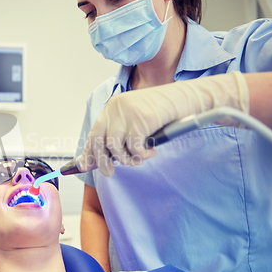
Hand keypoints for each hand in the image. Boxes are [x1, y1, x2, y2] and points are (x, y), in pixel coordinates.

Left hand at [80, 71, 249, 175]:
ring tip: (139, 159)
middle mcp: (115, 108)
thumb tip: (104, 158)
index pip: (93, 132)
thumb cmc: (163, 113)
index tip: (85, 166)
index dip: (88, 152)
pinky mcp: (140, 119)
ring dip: (126, 159)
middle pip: (98, 140)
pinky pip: (133, 147)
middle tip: (110, 172)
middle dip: (102, 161)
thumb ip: (121, 134)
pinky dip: (141, 154)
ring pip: (114, 146)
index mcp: (112, 107)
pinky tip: (151, 150)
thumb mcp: (136, 122)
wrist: (186, 99)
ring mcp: (127, 112)